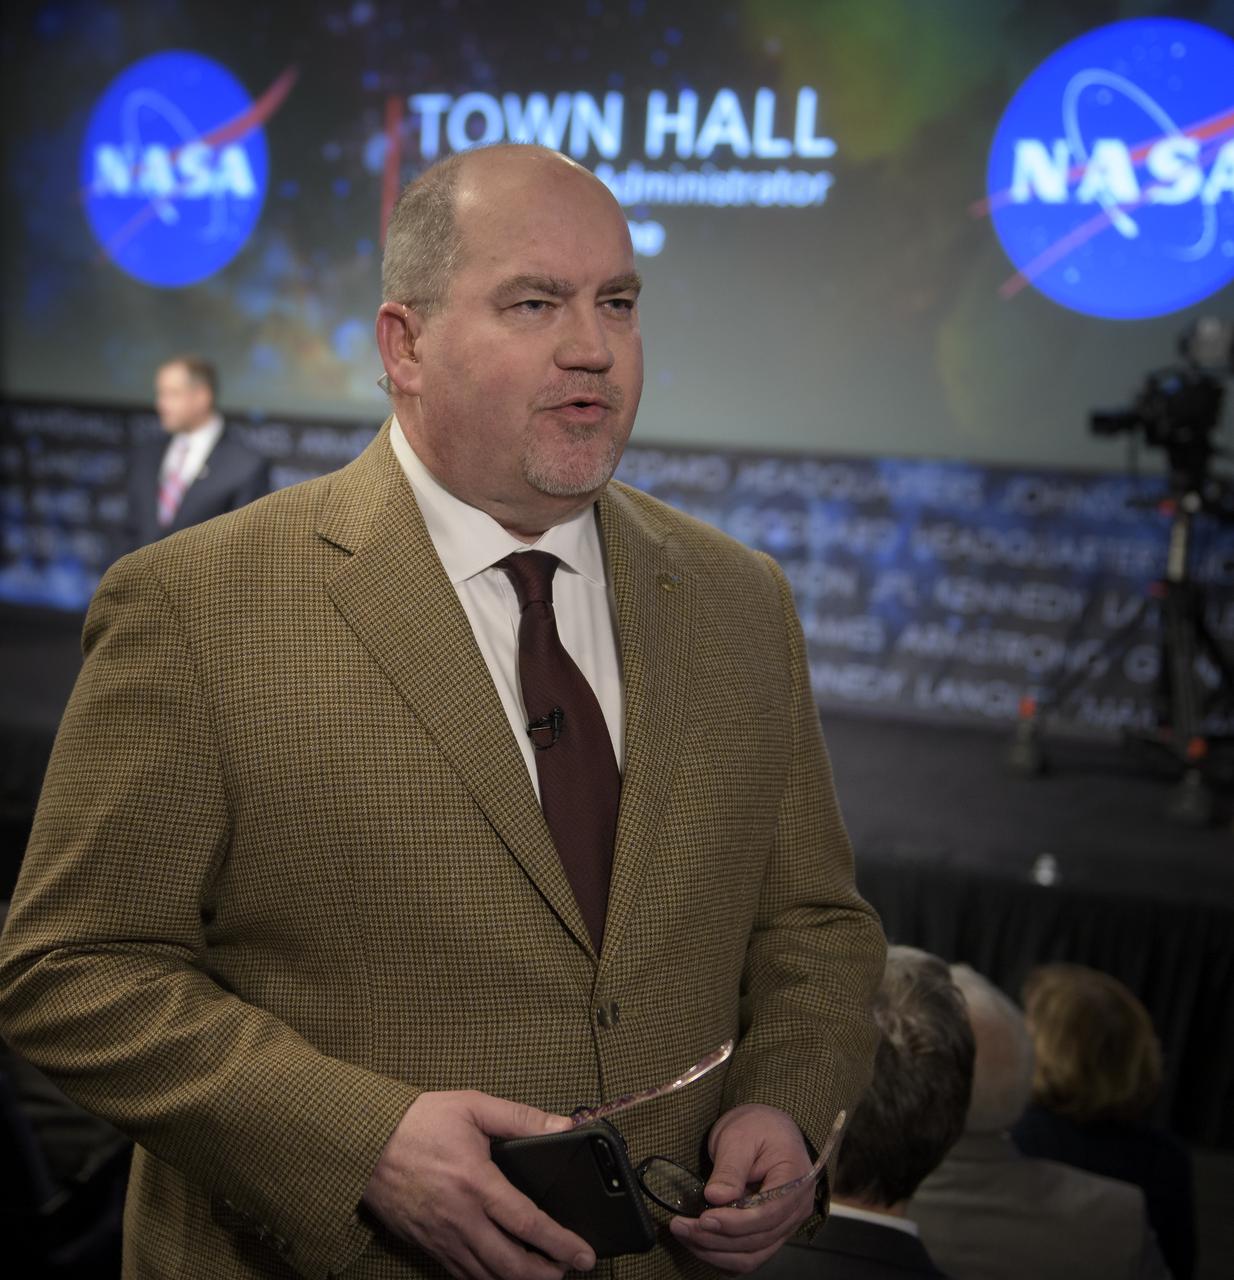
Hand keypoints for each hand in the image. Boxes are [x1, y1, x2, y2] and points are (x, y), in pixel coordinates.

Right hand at [362, 1090, 596, 1279]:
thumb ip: (520, 1118)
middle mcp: (460, 1218)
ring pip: (487, 1277)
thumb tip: (563, 1124)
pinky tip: (500, 1273)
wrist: (364, 1143)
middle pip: (511, 1265)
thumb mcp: (473, 1106)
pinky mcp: (426, 1245)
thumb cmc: (418, 1122)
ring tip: (542, 1274)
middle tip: (569, 1270)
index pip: (528, 1223)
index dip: (561, 1243)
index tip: (584, 1254)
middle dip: (545, 1274)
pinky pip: (462, 1275)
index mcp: (476, 1182)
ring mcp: (442, 1237)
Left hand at [668, 1103, 815, 1273]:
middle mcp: (797, 1208)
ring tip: (685, 1235)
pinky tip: (699, 1244)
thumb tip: (716, 1198)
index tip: (704, 1219)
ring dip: (716, 1251)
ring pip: (753, 1255)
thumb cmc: (757, 1126)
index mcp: (795, 1178)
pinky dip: (723, 1256)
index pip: (769, 1213)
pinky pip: (750, 1256)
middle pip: (758, 1239)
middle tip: (682, 1226)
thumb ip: (730, 1168)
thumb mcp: (739, 1136)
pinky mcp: (771, 1232)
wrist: (768, 1128)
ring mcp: (786, 1224)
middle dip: (716, 1239)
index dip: (735, 1223)